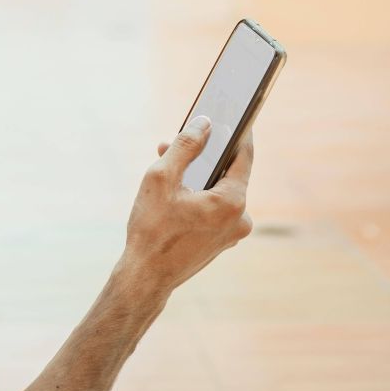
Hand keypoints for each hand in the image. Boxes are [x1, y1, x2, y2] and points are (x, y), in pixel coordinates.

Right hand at [122, 115, 253, 295]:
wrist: (146, 277)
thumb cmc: (151, 228)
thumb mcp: (161, 178)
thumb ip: (184, 146)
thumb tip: (203, 124)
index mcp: (232, 201)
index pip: (243, 156)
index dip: (236, 132)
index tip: (232, 113)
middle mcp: (241, 218)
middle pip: (227, 174)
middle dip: (203, 156)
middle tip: (179, 141)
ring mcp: (233, 233)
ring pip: (219, 192)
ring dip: (197, 177)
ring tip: (168, 169)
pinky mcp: (222, 241)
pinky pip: (214, 209)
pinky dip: (198, 196)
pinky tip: (173, 193)